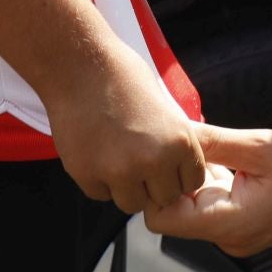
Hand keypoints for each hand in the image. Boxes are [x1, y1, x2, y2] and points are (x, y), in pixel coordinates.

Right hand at [47, 45, 207, 213]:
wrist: (81, 67)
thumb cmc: (124, 79)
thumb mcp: (167, 109)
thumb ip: (175, 143)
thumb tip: (183, 171)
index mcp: (180, 142)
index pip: (191, 182)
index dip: (178, 174)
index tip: (165, 162)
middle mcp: (154, 161)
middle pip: (164, 198)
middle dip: (154, 184)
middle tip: (138, 161)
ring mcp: (119, 172)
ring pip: (132, 204)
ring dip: (127, 187)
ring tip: (117, 158)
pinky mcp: (88, 176)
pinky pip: (101, 195)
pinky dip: (99, 181)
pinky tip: (96, 152)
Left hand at [144, 124, 271, 256]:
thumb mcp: (263, 145)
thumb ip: (214, 143)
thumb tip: (177, 134)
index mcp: (233, 224)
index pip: (163, 219)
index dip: (157, 185)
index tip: (165, 153)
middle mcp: (233, 238)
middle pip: (177, 212)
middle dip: (176, 176)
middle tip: (187, 138)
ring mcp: (242, 234)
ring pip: (197, 207)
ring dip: (196, 176)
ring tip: (209, 143)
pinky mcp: (250, 224)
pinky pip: (217, 205)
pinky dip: (214, 180)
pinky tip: (226, 155)